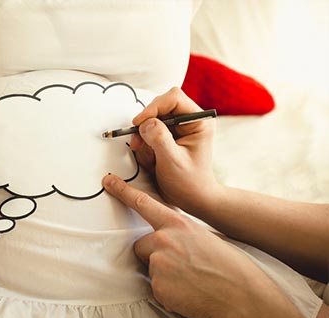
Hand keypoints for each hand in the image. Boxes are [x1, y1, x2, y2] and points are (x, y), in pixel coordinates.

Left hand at [102, 174, 317, 317]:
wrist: (242, 295)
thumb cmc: (229, 265)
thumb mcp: (203, 237)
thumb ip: (179, 233)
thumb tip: (165, 239)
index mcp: (177, 224)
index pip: (143, 203)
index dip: (122, 191)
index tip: (108, 181)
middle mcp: (164, 240)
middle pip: (141, 245)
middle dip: (153, 255)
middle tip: (180, 265)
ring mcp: (159, 263)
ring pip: (150, 268)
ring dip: (164, 275)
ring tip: (190, 280)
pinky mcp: (159, 287)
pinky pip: (157, 289)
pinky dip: (169, 293)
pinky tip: (188, 293)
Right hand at [129, 87, 218, 214]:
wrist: (192, 199)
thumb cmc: (189, 183)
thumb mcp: (173, 162)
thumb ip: (160, 139)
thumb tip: (146, 122)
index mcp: (199, 121)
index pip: (174, 98)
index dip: (153, 107)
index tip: (139, 123)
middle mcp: (190, 120)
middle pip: (160, 106)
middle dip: (146, 125)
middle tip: (138, 143)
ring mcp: (178, 128)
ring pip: (151, 119)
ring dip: (144, 137)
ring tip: (148, 157)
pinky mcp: (168, 136)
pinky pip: (148, 132)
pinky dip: (144, 145)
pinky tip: (151, 159)